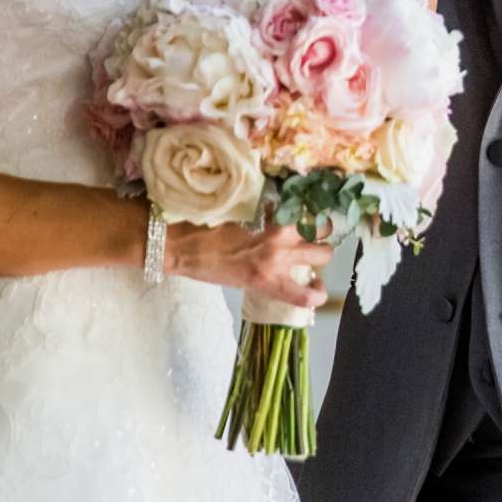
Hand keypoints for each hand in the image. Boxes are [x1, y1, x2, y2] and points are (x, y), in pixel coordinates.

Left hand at [165, 221, 332, 310]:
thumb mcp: (240, 281)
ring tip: (303, 223)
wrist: (177, 240)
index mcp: (267, 279)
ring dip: (315, 225)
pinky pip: (293, 205)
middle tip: (310, 247)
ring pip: (317, 224)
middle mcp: (278, 254)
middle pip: (324, 252)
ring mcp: (274, 228)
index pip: (308, 296)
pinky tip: (284, 207)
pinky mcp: (267, 206)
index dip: (319, 293)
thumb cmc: (203, 265)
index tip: (316, 286)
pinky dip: (294, 206)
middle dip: (322, 250)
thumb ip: (268, 277)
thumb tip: (285, 269)